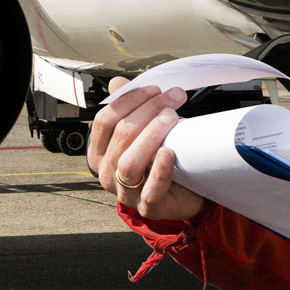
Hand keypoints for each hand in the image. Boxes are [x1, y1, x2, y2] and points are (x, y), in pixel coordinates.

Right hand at [88, 78, 204, 220]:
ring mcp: (125, 193)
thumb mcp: (146, 130)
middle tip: (174, 97)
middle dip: (148, 110)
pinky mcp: (148, 207)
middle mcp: (107, 174)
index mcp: (101, 153)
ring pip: (129, 163)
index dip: (128, 100)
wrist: (189, 190)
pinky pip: (150, 190)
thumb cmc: (163, 157)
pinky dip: (159, 170)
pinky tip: (169, 152)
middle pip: (120, 136)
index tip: (155, 89)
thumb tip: (117, 82)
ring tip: (171, 118)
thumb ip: (129, 107)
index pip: (105, 121)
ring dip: (151, 135)